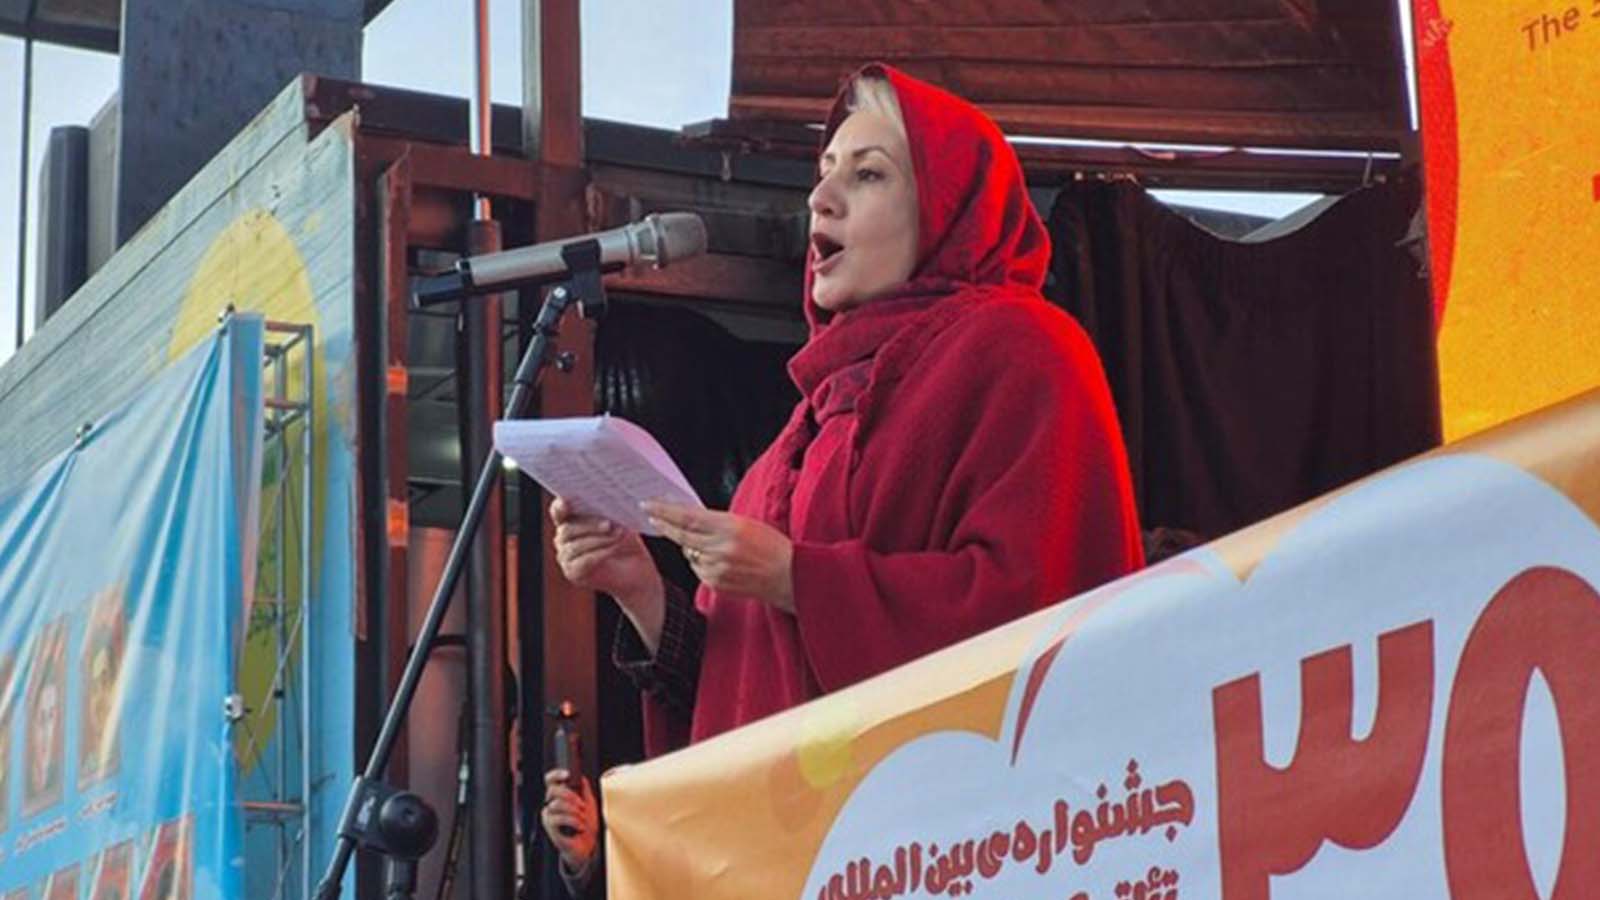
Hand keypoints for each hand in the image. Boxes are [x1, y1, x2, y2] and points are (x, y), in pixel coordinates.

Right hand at [541, 770, 598, 873]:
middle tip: (581, 804)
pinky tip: (580, 826)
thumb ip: (584, 790)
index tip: (567, 775)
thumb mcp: (589, 804)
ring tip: (582, 818)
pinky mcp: (550, 827)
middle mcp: (552, 805)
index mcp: (560, 797)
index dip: (556, 775)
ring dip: (574, 811)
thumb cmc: (587, 826)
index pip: (550, 781)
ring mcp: (549, 816)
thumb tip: (581, 777)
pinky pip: (557, 818)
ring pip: (556, 804)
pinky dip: (572, 821)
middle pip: (552, 790)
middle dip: (570, 795)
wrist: (588, 846)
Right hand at [550, 497, 662, 615]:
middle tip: (609, 523)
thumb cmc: (626, 540)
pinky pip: (584, 561)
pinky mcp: (573, 572)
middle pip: (568, 528)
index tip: (567, 500)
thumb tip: (610, 498)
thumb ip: (609, 509)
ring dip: (599, 539)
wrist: (636, 569)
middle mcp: (563, 538)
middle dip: (589, 524)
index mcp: (570, 520)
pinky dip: (601, 553)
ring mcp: (566, 556)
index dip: (560, 506)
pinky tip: (614, 548)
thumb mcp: (620, 520)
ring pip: (576, 545)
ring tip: (618, 534)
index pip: (558, 510)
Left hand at [642, 501, 794, 612]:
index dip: (665, 511)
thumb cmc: (772, 547)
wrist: (790, 577)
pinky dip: (700, 561)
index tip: (650, 504)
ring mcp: (717, 568)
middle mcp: (721, 548)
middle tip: (652, 515)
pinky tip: (717, 559)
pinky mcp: (716, 584)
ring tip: (707, 541)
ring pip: (689, 553)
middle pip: (682, 535)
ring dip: (689, 545)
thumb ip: (717, 521)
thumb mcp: (746, 524)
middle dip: (664, 524)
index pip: (688, 517)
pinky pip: (698, 569)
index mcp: (731, 527)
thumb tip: (690, 516)